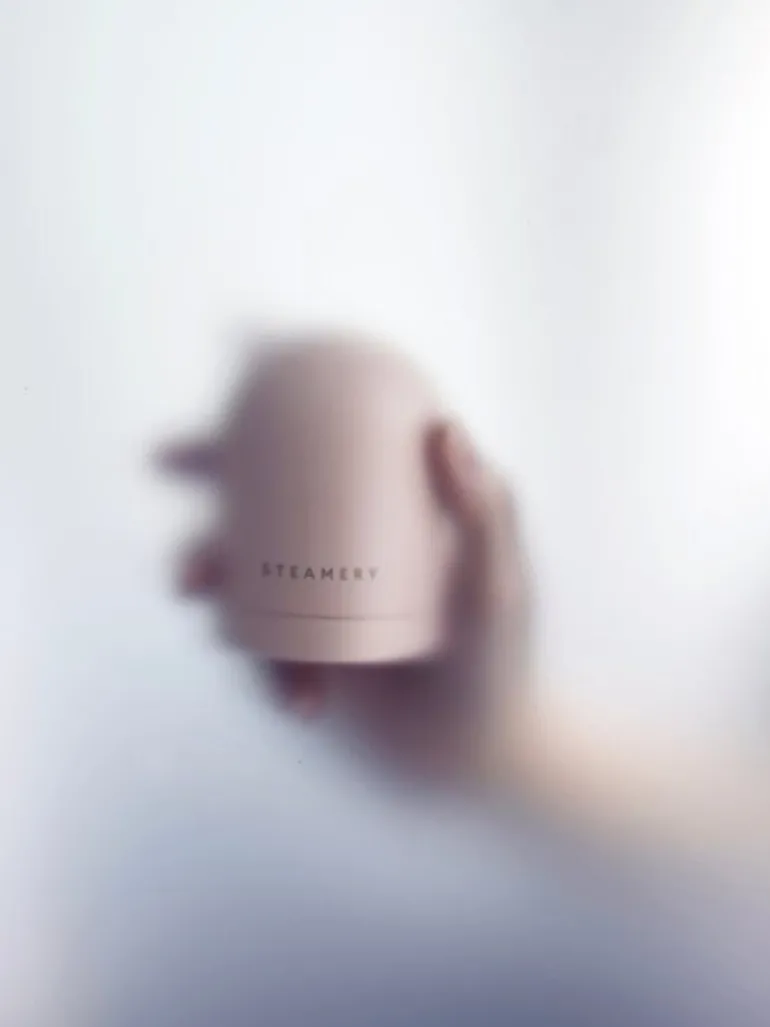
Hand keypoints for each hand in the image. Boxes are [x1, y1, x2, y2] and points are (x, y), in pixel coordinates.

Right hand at [156, 420, 529, 787]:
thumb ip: (486, 514)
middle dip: (204, 500)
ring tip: (204, 602)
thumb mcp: (497, 587)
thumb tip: (442, 425)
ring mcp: (316, 605)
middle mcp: (341, 553)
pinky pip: (259, 651)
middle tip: (176, 504)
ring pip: (241, 576)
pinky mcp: (301, 656)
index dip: (263, 423)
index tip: (224, 393)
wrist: (478, 759)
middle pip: (258, 509)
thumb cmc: (499, 666)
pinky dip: (268, 673)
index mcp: (382, 517)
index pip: (318, 455)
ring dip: (209, 577)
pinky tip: (299, 698)